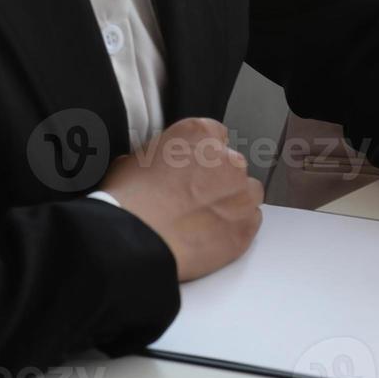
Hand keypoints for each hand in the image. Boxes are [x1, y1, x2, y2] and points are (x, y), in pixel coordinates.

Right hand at [101, 118, 264, 281]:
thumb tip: (153, 166)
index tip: (194, 167)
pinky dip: (234, 227)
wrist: (133, 243)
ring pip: (246, 192)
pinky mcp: (246, 225)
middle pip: (232, 165)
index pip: (214, 134)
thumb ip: (158, 157)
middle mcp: (227, 159)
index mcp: (199, 135)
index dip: (202, 154)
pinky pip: (250, 221)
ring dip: (230, 202)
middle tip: (190, 198)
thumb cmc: (128, 205)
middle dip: (216, 180)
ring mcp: (241, 193)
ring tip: (201, 219)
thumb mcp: (131, 161)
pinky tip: (209, 236)